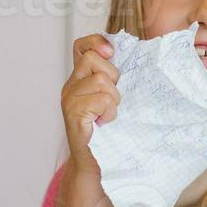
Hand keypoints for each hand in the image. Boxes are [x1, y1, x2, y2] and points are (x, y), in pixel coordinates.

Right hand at [61, 33, 120, 175]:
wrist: (94, 165)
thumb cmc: (108, 132)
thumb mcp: (112, 99)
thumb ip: (114, 80)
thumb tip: (137, 55)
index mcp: (80, 79)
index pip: (81, 46)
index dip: (96, 42)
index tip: (111, 53)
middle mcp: (70, 86)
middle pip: (94, 59)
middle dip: (112, 78)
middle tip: (111, 100)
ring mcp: (69, 100)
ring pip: (101, 80)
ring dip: (113, 99)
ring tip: (108, 114)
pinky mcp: (74, 114)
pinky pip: (101, 100)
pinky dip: (109, 112)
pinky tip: (105, 122)